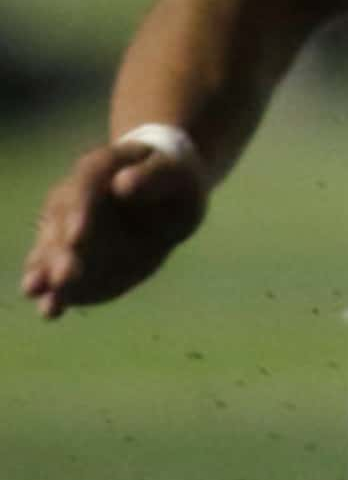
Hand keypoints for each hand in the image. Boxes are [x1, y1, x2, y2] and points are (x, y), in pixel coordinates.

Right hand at [23, 137, 209, 318]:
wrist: (165, 194)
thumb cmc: (172, 179)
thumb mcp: (174, 173)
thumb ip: (153, 177)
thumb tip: (124, 185)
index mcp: (97, 169)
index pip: (83, 188)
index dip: (78, 213)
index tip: (77, 237)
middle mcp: (71, 200)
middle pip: (59, 227)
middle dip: (60, 254)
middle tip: (66, 276)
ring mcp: (66, 230)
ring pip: (49, 254)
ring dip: (45, 275)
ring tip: (41, 296)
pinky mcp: (73, 258)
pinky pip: (59, 276)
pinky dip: (54, 293)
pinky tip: (52, 310)